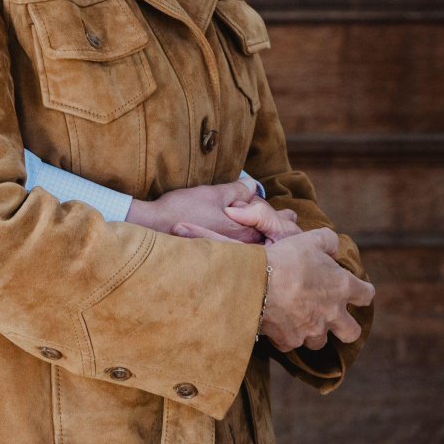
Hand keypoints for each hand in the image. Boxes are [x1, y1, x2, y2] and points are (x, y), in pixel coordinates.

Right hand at [139, 178, 297, 243]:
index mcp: (245, 232)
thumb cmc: (181, 209)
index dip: (280, 217)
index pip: (272, 224)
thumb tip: (253, 186)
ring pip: (253, 248)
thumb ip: (237, 191)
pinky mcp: (215, 257)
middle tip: (290, 225)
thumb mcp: (212, 194)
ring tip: (274, 236)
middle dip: (278, 231)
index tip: (290, 215)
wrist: (153, 229)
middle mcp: (240, 248)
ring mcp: (227, 254)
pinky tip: (244, 243)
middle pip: (267, 240)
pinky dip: (246, 245)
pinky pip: (239, 252)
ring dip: (263, 238)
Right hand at [259, 228, 374, 351]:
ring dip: (312, 332)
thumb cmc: (285, 260)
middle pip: (352, 332)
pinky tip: (277, 323)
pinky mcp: (290, 340)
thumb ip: (328, 241)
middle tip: (333, 317)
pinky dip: (286, 336)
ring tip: (299, 319)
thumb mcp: (310, 240)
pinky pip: (291, 343)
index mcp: (342, 287)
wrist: (255, 283)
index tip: (355, 289)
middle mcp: (332, 314)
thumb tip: (334, 246)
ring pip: (319, 342)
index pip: (367, 295)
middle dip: (345, 327)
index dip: (362, 291)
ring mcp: (311, 330)